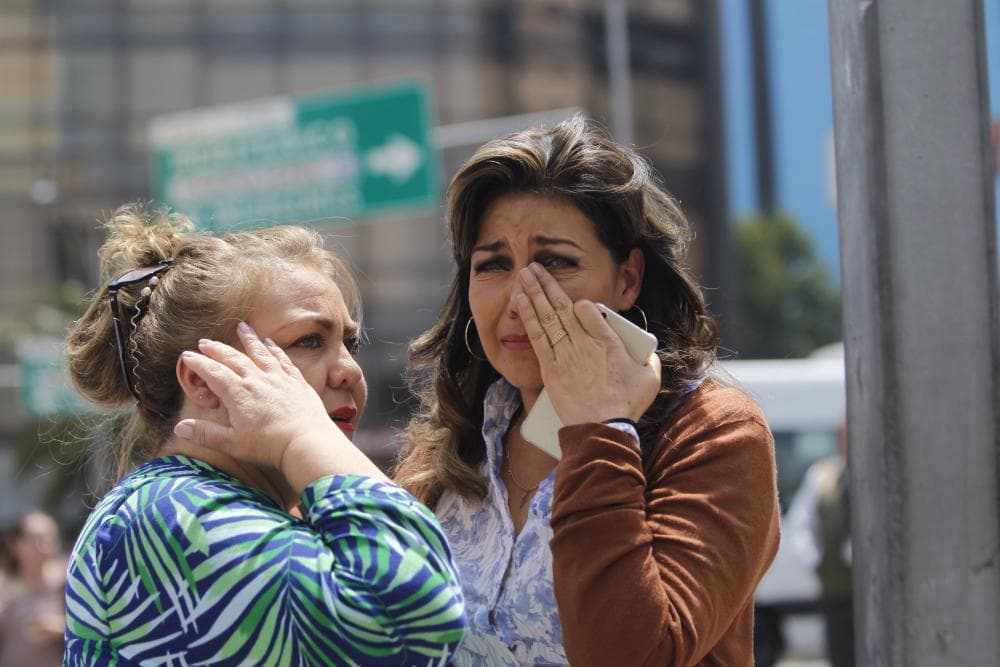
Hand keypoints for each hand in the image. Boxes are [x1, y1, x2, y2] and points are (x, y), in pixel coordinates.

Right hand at [173, 323, 384, 490]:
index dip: (198, 363)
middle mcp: (257, 380)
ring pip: (260, 352)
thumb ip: (205, 434)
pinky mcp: (296, 381)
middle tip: (205, 341)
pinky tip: (271, 342)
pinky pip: (283, 360)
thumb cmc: (269, 446)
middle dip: (217, 349)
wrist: (307, 441)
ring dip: (249, 339)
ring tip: (241, 326)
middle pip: (233, 358)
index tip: (187, 355)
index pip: (213, 372)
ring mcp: (278, 378)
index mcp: (238, 393)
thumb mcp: (232, 443)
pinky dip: (275, 349)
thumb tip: (178, 427)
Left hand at [516, 263, 660, 424]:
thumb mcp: (649, 378)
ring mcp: (566, 354)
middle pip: (563, 306)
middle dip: (547, 283)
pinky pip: (537, 337)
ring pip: (547, 317)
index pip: (590, 309)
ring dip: (534, 293)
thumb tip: (646, 353)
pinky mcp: (551, 368)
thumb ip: (648, 359)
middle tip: (535, 266)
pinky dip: (529, 317)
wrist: (602, 429)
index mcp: (609, 341)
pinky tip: (520, 302)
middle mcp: (585, 343)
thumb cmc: (626, 405)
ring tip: (524, 275)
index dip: (581, 303)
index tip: (576, 303)